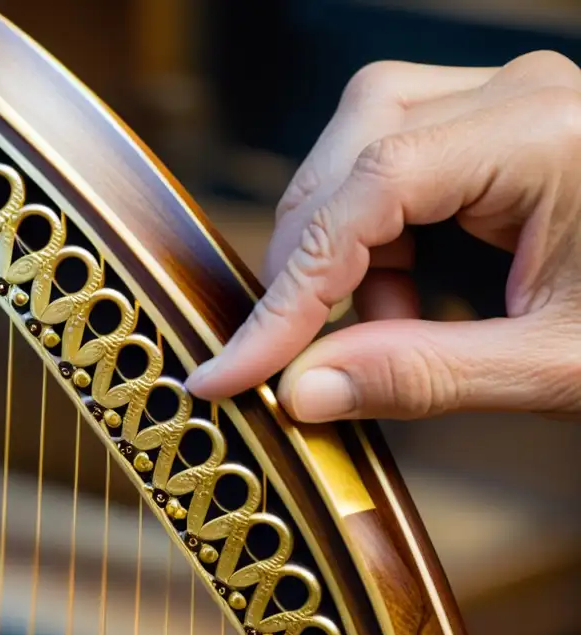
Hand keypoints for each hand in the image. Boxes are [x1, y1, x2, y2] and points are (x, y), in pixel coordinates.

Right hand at [187, 51, 580, 420]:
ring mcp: (509, 99)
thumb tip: (304, 392)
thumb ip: (424, 376)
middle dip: (311, 261)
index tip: (234, 366)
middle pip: (354, 151)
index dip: (289, 289)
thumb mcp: (555, 366)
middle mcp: (521, 94)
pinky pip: (394, 157)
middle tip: (299, 350)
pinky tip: (402, 292)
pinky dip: (376, 234)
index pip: (371, 193)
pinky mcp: (496, 123)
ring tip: (375, 323)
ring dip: (343, 244)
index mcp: (547, 137)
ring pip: (361, 144)